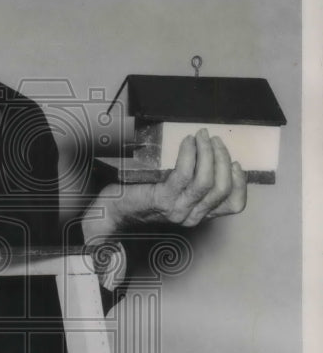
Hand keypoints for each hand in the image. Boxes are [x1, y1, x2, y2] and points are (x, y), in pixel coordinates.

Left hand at [81, 129, 247, 239]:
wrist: (113, 208)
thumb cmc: (143, 193)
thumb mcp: (175, 191)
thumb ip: (193, 182)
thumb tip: (214, 157)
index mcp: (199, 214)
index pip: (234, 204)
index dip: (240, 182)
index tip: (235, 162)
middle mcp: (192, 215)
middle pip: (222, 188)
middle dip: (222, 159)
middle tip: (213, 139)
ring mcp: (178, 210)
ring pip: (206, 181)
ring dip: (207, 153)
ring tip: (201, 136)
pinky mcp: (162, 199)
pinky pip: (184, 174)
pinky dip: (189, 154)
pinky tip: (187, 142)